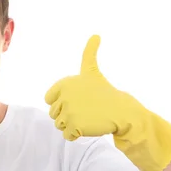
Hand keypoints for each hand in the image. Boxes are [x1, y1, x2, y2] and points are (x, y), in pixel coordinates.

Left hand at [44, 35, 170, 170]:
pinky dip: (76, 135)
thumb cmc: (104, 92)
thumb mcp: (92, 71)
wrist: (121, 110)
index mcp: (64, 83)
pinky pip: (67, 136)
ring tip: (87, 117)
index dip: (62, 103)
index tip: (78, 100)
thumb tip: (96, 35)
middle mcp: (64, 96)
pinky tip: (88, 126)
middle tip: (85, 110)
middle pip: (54, 114)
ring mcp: (69, 111)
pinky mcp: (75, 125)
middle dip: (68, 115)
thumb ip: (89, 53)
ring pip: (59, 125)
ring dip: (72, 125)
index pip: (49, 100)